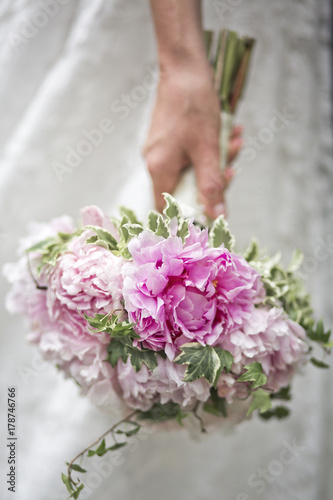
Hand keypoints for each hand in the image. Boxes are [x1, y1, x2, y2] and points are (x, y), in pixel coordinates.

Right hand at [143, 67, 242, 217]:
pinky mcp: (168, 139)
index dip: (189, 214)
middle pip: (185, 188)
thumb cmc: (194, 105)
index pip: (168, 207)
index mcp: (159, 168)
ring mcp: (160, 150)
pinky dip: (209, 149)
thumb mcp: (208, 150)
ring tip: (235, 142)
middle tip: (232, 167)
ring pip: (191, 169)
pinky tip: (228, 134)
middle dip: (213, 179)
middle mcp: (154, 162)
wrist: (184, 68)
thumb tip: (218, 216)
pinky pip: (190, 154)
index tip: (212, 209)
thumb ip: (212, 185)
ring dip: (216, 161)